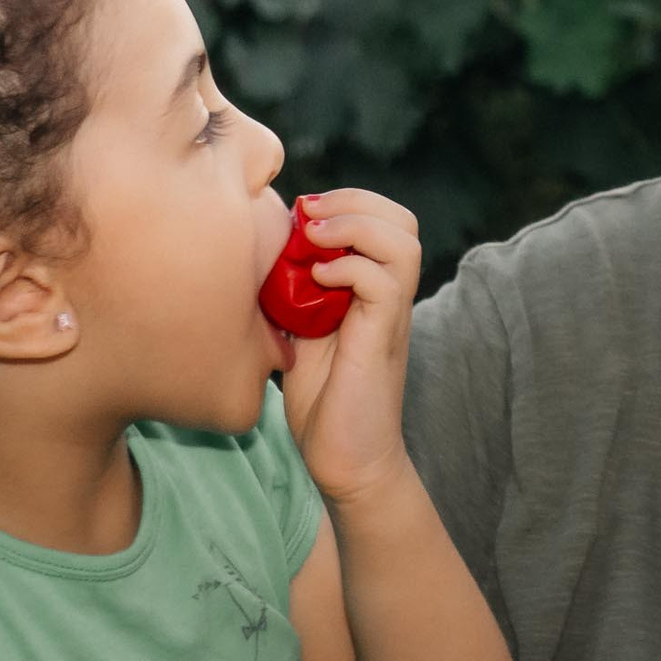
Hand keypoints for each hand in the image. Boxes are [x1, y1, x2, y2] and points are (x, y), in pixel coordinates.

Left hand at [278, 188, 422, 504]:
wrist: (347, 459)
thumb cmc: (320, 403)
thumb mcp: (298, 332)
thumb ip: (293, 292)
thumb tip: (257, 252)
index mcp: (372, 289)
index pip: (386, 218)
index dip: (348, 201)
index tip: (302, 213)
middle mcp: (389, 297)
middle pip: (403, 219)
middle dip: (354, 202)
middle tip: (310, 217)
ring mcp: (390, 317)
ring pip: (402, 241)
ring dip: (354, 227)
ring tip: (313, 241)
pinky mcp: (383, 338)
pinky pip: (383, 281)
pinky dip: (347, 268)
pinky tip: (314, 281)